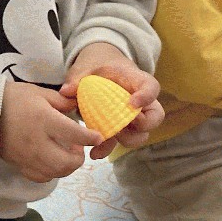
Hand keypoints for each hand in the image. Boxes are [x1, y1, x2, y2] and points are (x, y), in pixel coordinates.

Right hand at [0, 82, 96, 182]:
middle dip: (79, 158)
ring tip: (66, 154)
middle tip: (79, 148)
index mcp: (44, 121)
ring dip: (67, 166)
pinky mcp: (20, 165)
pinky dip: (52, 172)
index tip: (99, 137)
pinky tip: (52, 162)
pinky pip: (41, 177)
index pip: (74, 134)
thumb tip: (78, 106)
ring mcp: (28, 158)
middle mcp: (38, 143)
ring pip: (56, 172)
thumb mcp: (38, 93)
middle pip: (66, 162)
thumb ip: (61, 101)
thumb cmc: (12, 99)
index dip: (90, 137)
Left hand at [62, 42, 165, 156]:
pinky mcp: (117, 130)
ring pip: (141, 135)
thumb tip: (66, 90)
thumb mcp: (87, 67)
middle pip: (154, 117)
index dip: (147, 96)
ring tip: (106, 136)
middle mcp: (139, 102)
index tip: (133, 102)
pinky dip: (106, 149)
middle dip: (142, 125)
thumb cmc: (97, 67)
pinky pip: (118, 143)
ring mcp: (130, 118)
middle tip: (122, 123)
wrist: (96, 73)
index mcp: (136, 80)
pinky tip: (94, 153)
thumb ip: (78, 77)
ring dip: (126, 139)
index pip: (152, 87)